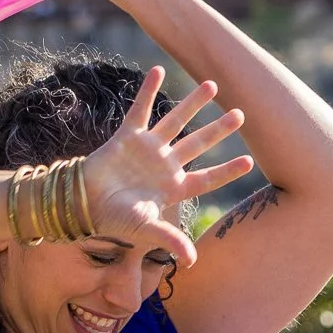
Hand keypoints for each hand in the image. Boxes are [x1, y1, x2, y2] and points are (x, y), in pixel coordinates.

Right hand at [80, 67, 252, 266]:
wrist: (83, 204)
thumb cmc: (113, 219)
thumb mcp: (145, 229)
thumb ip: (169, 239)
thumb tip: (191, 262)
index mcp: (173, 188)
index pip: (207, 178)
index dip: (227, 170)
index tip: (250, 160)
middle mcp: (165, 165)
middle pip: (198, 143)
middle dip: (219, 130)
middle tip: (241, 114)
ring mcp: (148, 148)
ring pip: (176, 121)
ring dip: (193, 103)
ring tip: (212, 85)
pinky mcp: (127, 136)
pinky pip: (140, 109)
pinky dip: (148, 90)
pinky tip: (158, 70)